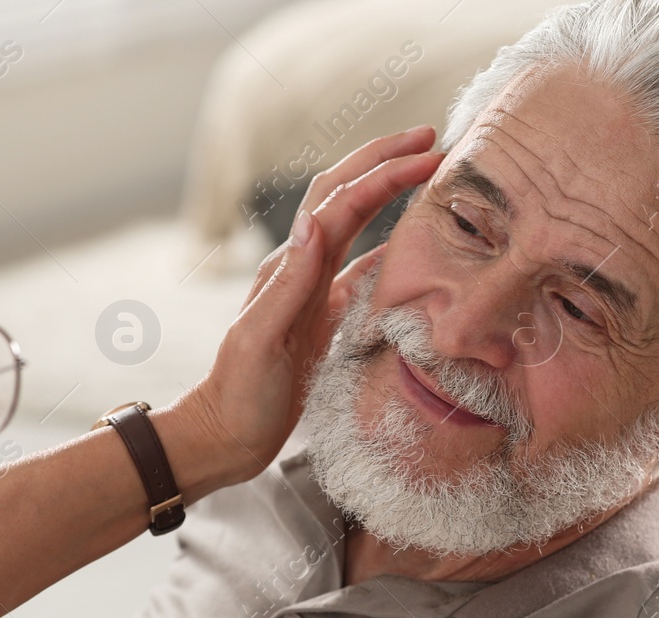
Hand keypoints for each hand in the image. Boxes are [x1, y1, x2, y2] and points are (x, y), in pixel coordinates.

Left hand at [181, 126, 443, 483]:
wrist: (226, 435)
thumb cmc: (240, 395)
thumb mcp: (260, 340)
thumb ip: (287, 285)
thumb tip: (312, 223)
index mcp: (289, 268)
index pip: (342, 204)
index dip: (384, 174)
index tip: (427, 154)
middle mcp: (301, 271)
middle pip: (346, 198)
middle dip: (385, 162)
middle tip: (432, 140)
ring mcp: (313, 293)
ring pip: (358, 228)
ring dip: (390, 196)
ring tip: (430, 177)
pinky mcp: (322, 320)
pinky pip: (362, 274)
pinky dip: (391, 252)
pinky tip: (416, 249)